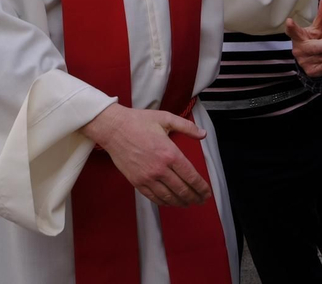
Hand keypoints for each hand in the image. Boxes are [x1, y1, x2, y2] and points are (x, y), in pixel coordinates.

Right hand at [82, 103, 211, 206]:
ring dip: (181, 202)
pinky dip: (164, 202)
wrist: (113, 128)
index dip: (201, 187)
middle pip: (182, 189)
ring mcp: (147, 177)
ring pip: (169, 196)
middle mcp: (160, 168)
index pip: (191, 176)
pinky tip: (170, 202)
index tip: (207, 193)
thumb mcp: (165, 118)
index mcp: (170, 153)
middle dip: (195, 197)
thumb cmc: (138, 122)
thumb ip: (187, 127)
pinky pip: (154, 197)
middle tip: (202, 200)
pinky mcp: (137, 181)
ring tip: (189, 203)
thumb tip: (203, 133)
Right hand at [285, 0, 321, 77]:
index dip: (291, 27)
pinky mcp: (312, 71)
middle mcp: (300, 50)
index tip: (289, 21)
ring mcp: (305, 62)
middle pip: (316, 47)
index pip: (293, 31)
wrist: (311, 62)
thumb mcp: (318, 27)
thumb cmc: (315, 40)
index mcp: (299, 37)